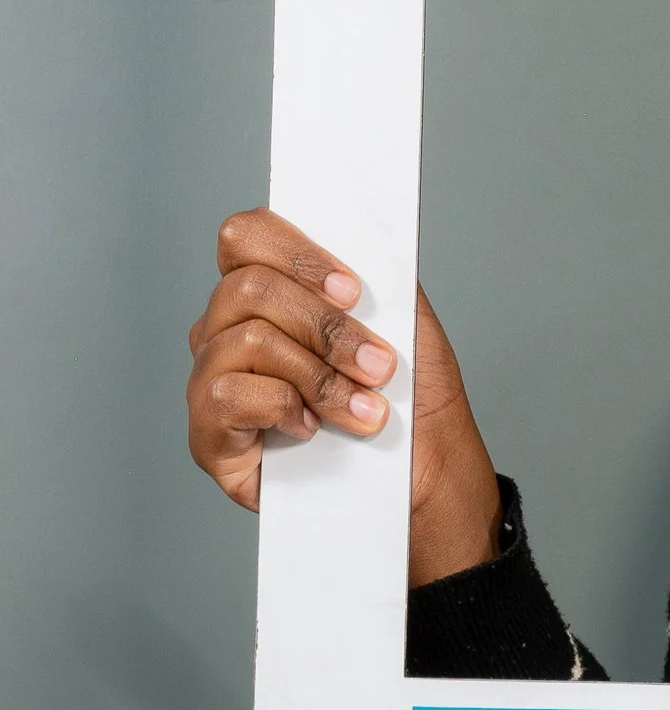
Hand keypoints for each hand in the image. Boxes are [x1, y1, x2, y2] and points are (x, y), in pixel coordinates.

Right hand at [187, 209, 504, 585]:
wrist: (422, 474)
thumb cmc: (409, 397)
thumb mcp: (403, 322)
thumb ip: (374, 274)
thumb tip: (357, 235)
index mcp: (267, 292)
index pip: (245, 235)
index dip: (297, 254)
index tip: (353, 291)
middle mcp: (226, 329)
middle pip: (248, 288)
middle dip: (326, 327)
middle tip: (378, 367)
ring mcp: (211, 380)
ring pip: (247, 340)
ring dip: (320, 375)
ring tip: (364, 410)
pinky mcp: (208, 435)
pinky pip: (227, 394)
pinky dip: (284, 407)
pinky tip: (312, 429)